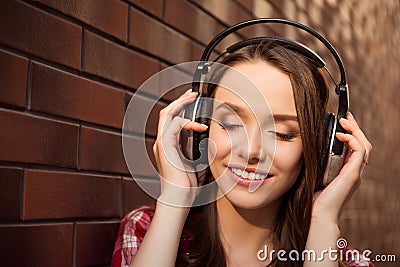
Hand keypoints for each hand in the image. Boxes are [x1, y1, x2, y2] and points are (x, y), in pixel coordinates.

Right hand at [153, 89, 207, 205]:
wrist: (179, 197)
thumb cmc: (186, 184)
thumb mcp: (193, 161)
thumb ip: (195, 149)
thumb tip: (206, 139)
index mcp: (168, 145)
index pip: (171, 120)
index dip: (180, 109)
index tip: (193, 102)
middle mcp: (162, 142)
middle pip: (167, 113)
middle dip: (180, 101)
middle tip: (192, 93)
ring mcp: (162, 143)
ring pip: (167, 114)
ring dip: (181, 104)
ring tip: (193, 97)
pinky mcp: (165, 145)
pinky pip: (175, 125)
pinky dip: (188, 122)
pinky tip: (201, 126)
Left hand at [312, 112, 371, 223]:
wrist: (317, 215)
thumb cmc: (313, 197)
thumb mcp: (314, 174)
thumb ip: (315, 162)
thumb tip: (304, 146)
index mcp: (345, 170)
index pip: (354, 147)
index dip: (350, 132)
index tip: (341, 121)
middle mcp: (353, 171)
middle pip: (362, 143)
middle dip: (354, 127)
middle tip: (345, 116)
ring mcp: (355, 173)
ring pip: (364, 145)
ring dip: (355, 130)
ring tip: (344, 121)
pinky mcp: (352, 175)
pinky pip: (360, 152)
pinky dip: (352, 141)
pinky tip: (341, 135)